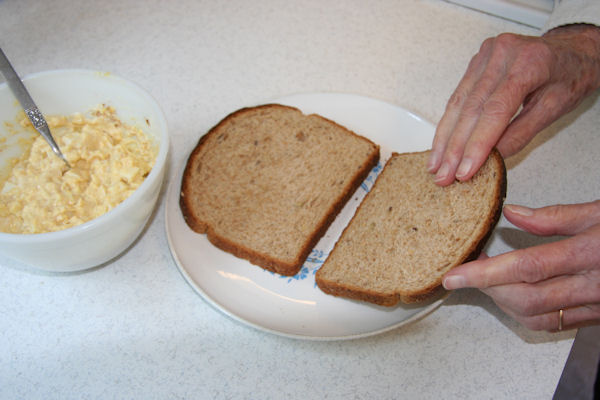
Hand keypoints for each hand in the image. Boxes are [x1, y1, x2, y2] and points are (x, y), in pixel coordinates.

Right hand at [428, 24, 599, 185]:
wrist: (573, 49)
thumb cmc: (570, 74)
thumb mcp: (554, 108)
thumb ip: (521, 134)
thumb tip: (491, 159)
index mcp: (529, 63)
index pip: (494, 111)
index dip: (476, 145)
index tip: (464, 170)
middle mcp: (503, 53)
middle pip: (472, 109)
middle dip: (455, 147)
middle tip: (445, 175)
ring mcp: (487, 54)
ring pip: (459, 104)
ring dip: (445, 138)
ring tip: (436, 165)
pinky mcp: (477, 60)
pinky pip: (458, 95)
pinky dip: (449, 122)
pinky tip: (441, 143)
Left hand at [442, 200, 599, 330]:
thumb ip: (555, 215)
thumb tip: (513, 214)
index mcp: (590, 253)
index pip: (526, 267)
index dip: (485, 274)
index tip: (454, 276)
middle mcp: (593, 285)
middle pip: (526, 298)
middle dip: (489, 289)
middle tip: (469, 273)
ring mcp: (596, 305)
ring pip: (537, 317)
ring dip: (504, 303)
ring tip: (488, 281)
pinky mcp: (597, 315)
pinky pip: (554, 324)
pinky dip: (525, 313)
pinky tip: (515, 295)